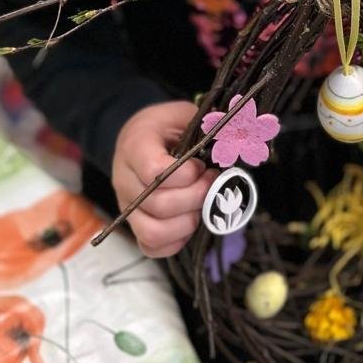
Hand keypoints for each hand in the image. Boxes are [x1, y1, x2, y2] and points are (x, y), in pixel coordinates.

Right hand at [111, 100, 212, 258]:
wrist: (140, 137)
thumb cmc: (167, 127)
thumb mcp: (184, 115)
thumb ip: (207, 127)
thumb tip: (238, 143)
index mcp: (135, 146)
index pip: (154, 171)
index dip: (186, 174)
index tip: (201, 166)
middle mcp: (125, 179)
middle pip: (158, 205)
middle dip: (196, 197)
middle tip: (212, 183)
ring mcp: (127, 206)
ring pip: (152, 231)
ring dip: (187, 222)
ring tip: (202, 204)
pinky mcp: (134, 225)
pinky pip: (151, 247)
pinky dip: (177, 241)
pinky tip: (191, 220)